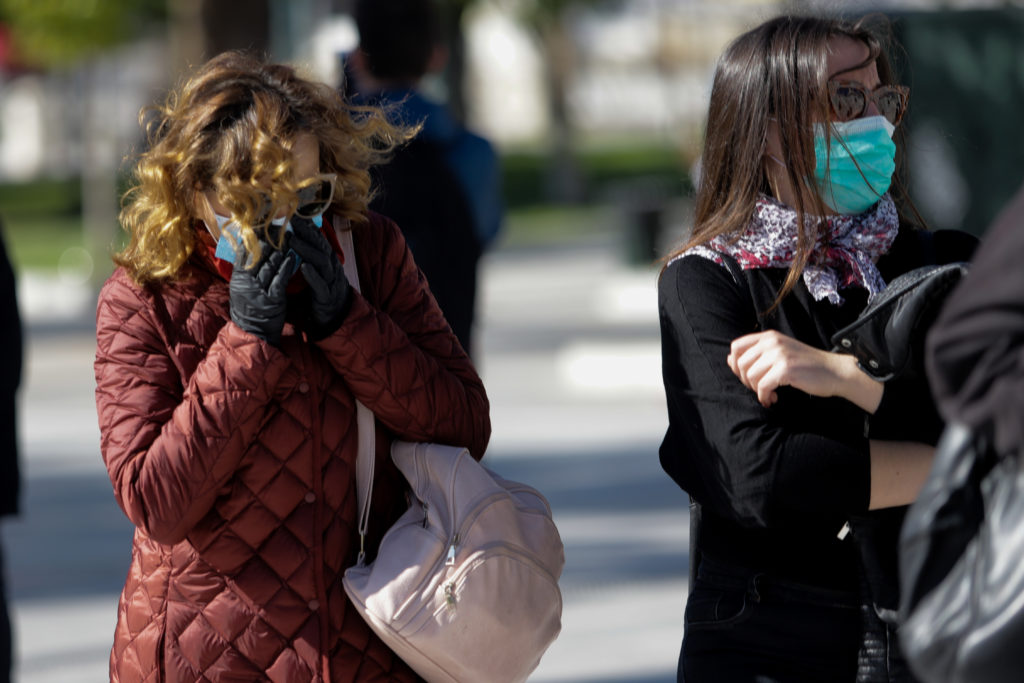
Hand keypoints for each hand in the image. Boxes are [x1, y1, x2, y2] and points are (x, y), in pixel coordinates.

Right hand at [229, 239, 295, 345]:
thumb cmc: (249, 307)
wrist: (253, 332)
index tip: (264, 225)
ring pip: (270, 265)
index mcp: (237, 277)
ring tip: (288, 239)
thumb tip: (247, 245)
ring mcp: (259, 291)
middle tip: (279, 229)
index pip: (245, 251)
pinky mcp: (273, 299)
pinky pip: (280, 279)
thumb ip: (243, 268)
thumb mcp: (241, 287)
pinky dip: (287, 267)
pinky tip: (292, 257)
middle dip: (270, 240)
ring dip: (280, 250)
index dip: (255, 237)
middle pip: (258, 255)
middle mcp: (246, 283)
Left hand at [289, 216, 350, 338]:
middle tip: (291, 220)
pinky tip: (304, 267)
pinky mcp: (327, 297)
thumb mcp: (315, 272)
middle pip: (321, 246)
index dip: (308, 227)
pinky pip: (321, 284)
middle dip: (307, 232)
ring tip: (292, 241)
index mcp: (327, 261)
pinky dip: (313, 275)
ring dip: (307, 250)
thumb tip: (292, 240)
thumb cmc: (321, 293)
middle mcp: (331, 268)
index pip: (318, 240)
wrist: (335, 318)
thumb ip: (307, 257)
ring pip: (322, 262)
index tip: (294, 214)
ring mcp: (331, 282)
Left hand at [727, 330, 882, 411]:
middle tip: (759, 389)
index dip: (736, 365)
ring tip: (769, 395)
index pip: (735, 347)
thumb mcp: (779, 353)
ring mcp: (779, 354)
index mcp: (768, 336)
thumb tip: (729, 360)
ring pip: (750, 377)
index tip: (747, 377)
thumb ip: (756, 355)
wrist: (834, 371)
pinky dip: (765, 397)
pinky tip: (774, 399)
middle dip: (745, 381)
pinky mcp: (785, 369)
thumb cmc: (806, 365)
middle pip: (740, 364)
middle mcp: (771, 342)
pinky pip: (762, 387)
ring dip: (757, 391)